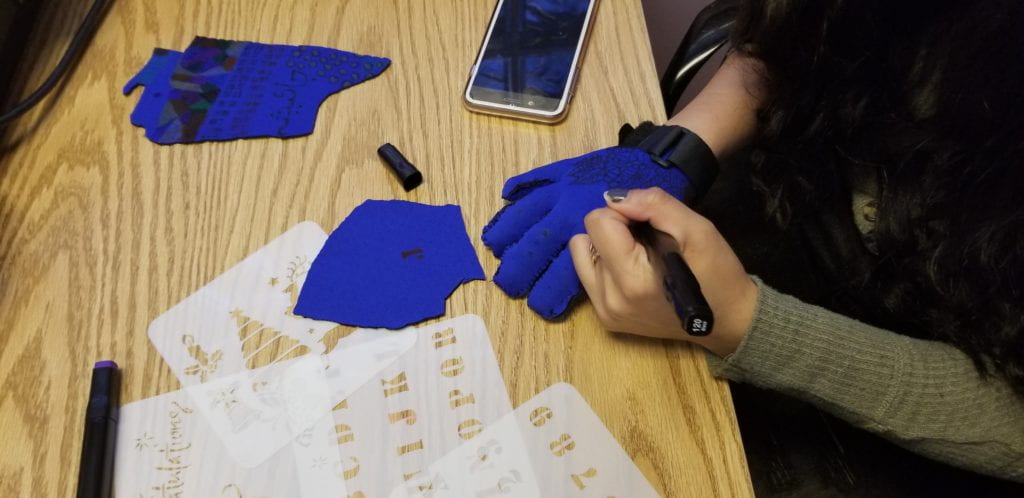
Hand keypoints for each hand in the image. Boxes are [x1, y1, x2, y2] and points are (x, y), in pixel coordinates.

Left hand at [482, 125, 717, 319]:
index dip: (625, 213)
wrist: (729, 322)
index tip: (650, 226)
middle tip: (646, 242)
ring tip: (641, 256)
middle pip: (582, 237)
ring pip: (580, 255)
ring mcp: (604, 314)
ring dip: (605, 247)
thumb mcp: (696, 229)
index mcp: (629, 279)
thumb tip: (614, 197)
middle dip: (611, 230)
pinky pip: (588, 275)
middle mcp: (608, 300)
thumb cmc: (716, 274)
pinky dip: (607, 265)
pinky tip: (636, 270)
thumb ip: (654, 205)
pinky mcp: (605, 320)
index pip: (597, 220)